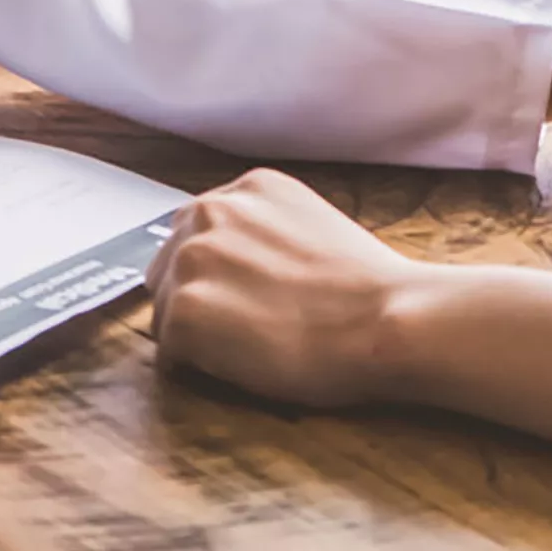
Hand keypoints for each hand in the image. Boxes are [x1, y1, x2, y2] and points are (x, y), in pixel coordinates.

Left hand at [145, 169, 420, 407]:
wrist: (384, 321)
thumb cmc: (369, 289)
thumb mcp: (315, 226)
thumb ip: (269, 232)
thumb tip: (246, 264)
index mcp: (249, 188)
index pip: (201, 229)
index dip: (220, 270)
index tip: (243, 293)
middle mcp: (212, 211)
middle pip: (171, 264)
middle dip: (200, 296)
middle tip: (248, 327)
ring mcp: (193, 259)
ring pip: (166, 307)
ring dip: (198, 331)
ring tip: (252, 345)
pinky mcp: (185, 311)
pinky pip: (170, 349)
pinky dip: (200, 364)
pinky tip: (247, 362)